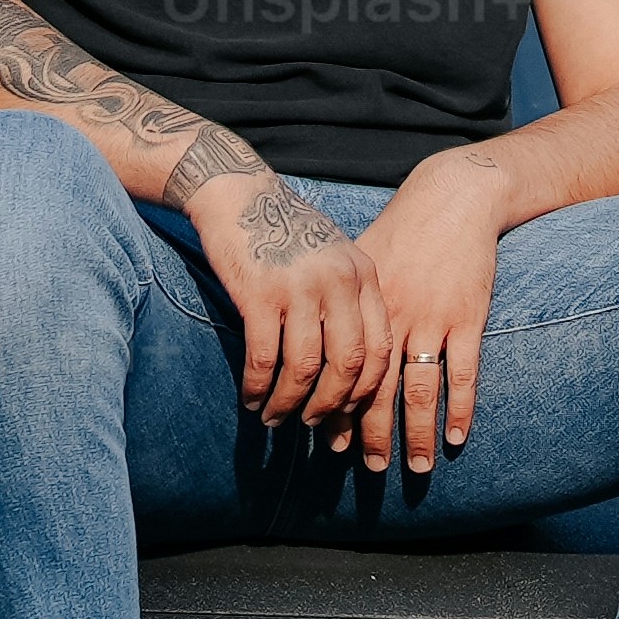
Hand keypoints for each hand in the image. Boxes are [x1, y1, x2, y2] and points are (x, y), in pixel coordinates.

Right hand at [179, 153, 389, 436]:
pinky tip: (250, 398)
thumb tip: (349, 371)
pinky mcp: (259, 293)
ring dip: (289, 403)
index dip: (366, 392)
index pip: (380, 348)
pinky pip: (263, 357)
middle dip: (332, 407)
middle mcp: (339, 282)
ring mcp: (299, 287)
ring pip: (304, 368)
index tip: (348, 414)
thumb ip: (349, 302)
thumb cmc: (286, 232)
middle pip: (348, 365)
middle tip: (315, 425)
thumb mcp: (335, 258)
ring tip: (274, 418)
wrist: (237, 192)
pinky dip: (257, 386)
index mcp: (364, 275)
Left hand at [344, 160, 509, 479]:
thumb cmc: (402, 231)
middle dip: (372, 434)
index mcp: (360, 309)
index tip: (329, 441)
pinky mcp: (467, 317)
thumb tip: (313, 340)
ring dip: (418, 434)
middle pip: (377, 390)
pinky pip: (463, 373)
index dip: (336, 409)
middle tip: (369, 468)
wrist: (452, 200)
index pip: (342, 371)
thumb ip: (342, 304)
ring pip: (420, 391)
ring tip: (418, 468)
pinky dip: (461, 408)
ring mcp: (431, 319)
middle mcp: (391, 318)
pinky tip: (457, 437)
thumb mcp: (360, 263)